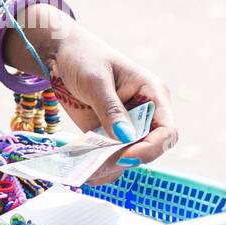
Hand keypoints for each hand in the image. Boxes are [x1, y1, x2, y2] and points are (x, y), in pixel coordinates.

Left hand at [42, 22, 178, 186]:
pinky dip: (100, 166)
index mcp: (152, 93)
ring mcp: (128, 125)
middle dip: (128, 159)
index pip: (166, 130)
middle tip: (100, 164)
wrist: (59, 53)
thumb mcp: (95, 80)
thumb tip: (126, 138)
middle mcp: (146, 112)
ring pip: (130, 157)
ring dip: (111, 167)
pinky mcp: (109, 133)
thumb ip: (110, 108)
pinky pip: (111, 156)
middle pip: (151, 148)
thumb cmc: (82, 56)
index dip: (152, 148)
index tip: (126, 156)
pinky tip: (84, 170)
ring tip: (87, 171)